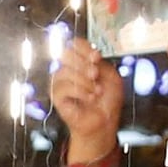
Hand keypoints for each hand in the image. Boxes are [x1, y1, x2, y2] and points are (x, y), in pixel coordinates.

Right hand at [50, 35, 125, 159]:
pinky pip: (64, 88)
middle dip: (84, 64)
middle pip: (66, 54)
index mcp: (81, 61)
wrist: (105, 122)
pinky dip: (80, 92)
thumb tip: (90, 55)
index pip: (74, 44)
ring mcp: (60, 82)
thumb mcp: (111, 76)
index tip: (97, 57)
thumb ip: (100, 63)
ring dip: (85, 82)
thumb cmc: (107, 100)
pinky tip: (90, 98)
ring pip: (65, 72)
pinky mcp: (56, 97)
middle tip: (95, 75)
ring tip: (97, 91)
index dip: (85, 48)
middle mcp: (68, 69)